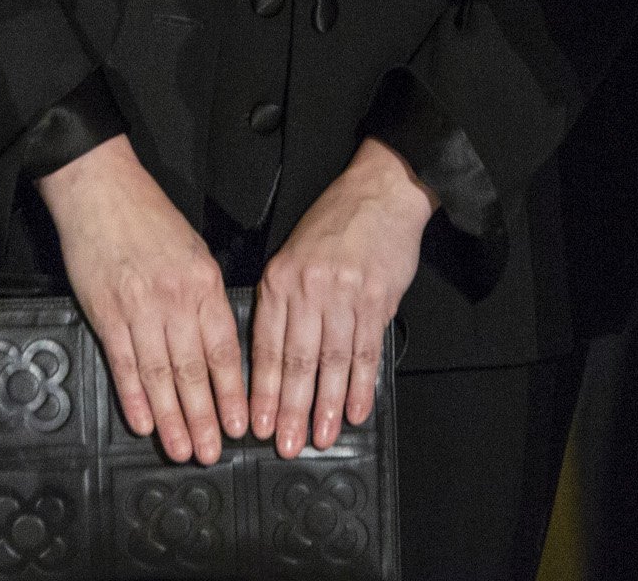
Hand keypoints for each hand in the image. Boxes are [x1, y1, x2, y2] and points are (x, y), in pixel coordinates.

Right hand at [38, 135, 246, 463]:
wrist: (101, 189)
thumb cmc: (149, 217)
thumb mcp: (195, 250)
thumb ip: (206, 296)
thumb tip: (217, 344)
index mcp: (204, 283)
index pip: (224, 350)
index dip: (233, 393)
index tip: (241, 424)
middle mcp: (175, 299)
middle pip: (194, 371)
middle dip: (206, 418)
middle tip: (212, 452)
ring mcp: (139, 308)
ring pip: (160, 376)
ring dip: (172, 419)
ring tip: (181, 449)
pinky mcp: (106, 312)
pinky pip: (124, 363)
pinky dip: (133, 397)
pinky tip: (142, 422)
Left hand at [252, 140, 431, 456]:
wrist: (381, 193)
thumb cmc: (334, 225)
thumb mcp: (292, 255)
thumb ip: (282, 302)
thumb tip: (273, 360)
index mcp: (280, 280)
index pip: (265, 345)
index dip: (262, 390)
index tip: (257, 424)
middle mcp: (309, 289)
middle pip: (297, 361)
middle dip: (291, 409)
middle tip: (287, 444)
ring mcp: (345, 295)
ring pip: (332, 362)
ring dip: (327, 406)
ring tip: (322, 438)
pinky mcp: (378, 300)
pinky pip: (367, 351)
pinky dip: (362, 385)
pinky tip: (357, 410)